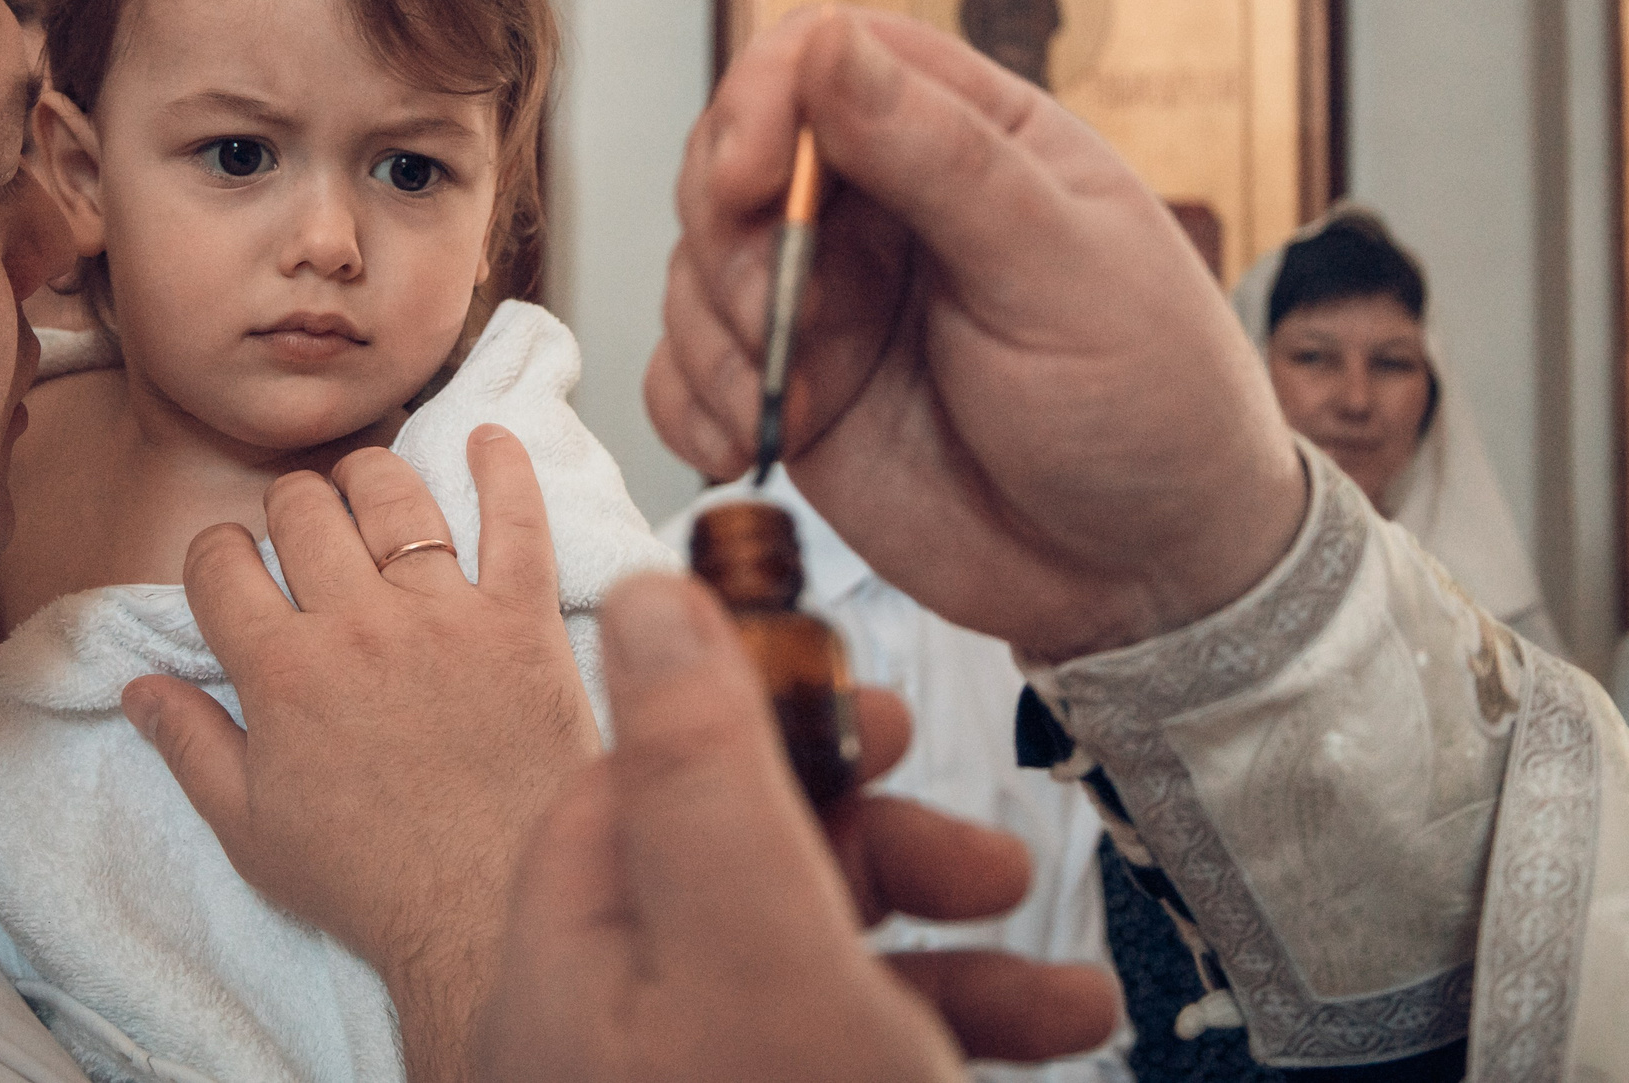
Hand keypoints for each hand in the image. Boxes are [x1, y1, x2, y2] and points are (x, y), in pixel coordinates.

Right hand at [123, 427, 599, 1082]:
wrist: (486, 912)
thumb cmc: (369, 880)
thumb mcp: (250, 829)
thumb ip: (191, 746)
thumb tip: (140, 689)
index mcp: (281, 671)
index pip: (221, 562)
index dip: (216, 554)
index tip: (231, 566)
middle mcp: (358, 624)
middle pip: (302, 509)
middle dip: (290, 508)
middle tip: (303, 530)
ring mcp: (445, 614)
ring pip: (394, 495)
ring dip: (370, 476)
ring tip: (368, 484)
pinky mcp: (521, 621)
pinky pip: (516, 522)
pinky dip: (505, 470)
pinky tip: (492, 439)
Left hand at [480, 573, 1119, 1082]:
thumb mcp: (764, 948)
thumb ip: (706, 768)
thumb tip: (648, 592)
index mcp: (564, 978)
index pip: (631, 790)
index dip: (756, 737)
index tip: (863, 721)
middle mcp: (604, 1046)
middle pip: (734, 877)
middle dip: (885, 857)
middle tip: (982, 854)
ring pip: (813, 975)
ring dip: (953, 964)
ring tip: (1064, 992)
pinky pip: (849, 1055)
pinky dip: (949, 1033)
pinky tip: (1057, 1034)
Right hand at [646, 6, 1303, 658]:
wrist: (1153, 572)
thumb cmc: (1150, 403)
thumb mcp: (1061, 271)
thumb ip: (942, 158)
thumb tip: (830, 43)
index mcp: (966, 136)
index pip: (825, 57)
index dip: (764, 101)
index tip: (749, 180)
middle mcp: (884, 207)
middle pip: (736, 157)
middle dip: (726, 233)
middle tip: (765, 315)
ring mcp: (833, 302)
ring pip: (699, 266)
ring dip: (710, 332)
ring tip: (783, 405)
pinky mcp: (797, 393)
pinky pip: (690, 374)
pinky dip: (689, 404)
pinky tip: (739, 444)